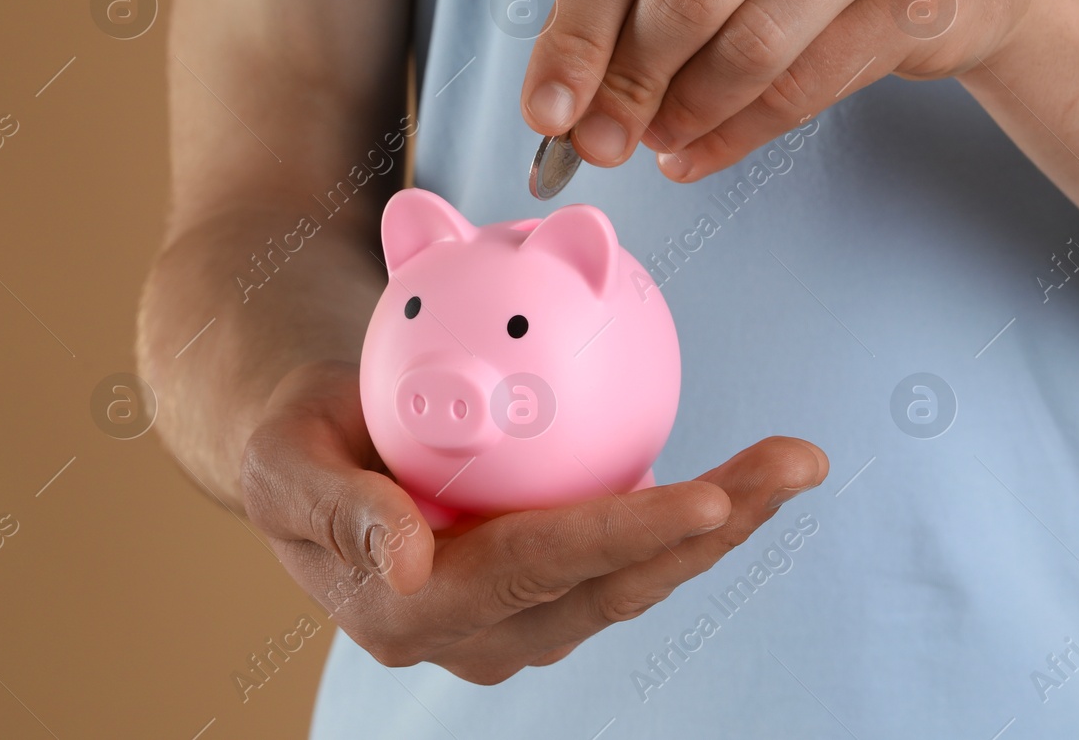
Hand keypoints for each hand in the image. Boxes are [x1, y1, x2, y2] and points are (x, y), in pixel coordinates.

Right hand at [239, 359, 827, 683]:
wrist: (305, 455)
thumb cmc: (291, 446)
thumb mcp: (283, 467)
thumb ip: (340, 514)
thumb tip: (410, 563)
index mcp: (409, 610)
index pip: (536, 569)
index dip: (624, 536)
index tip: (707, 499)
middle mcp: (473, 632)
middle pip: (613, 585)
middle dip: (714, 530)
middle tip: (795, 463)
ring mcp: (512, 618)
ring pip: (633, 580)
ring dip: (720, 526)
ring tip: (791, 464)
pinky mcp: (537, 588)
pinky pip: (622, 558)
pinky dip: (684, 518)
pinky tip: (739, 477)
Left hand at [520, 0, 1044, 181]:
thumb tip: (564, 102)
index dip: (575, 32)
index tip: (543, 109)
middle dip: (626, 84)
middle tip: (597, 141)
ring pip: (747, 46)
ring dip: (682, 114)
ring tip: (656, 139)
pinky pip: (803, 85)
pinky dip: (734, 133)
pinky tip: (699, 150)